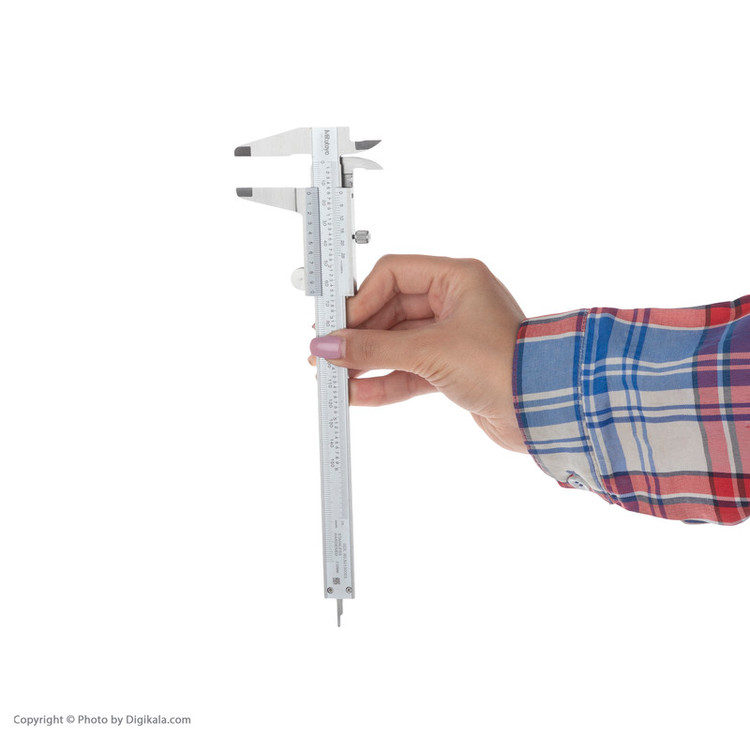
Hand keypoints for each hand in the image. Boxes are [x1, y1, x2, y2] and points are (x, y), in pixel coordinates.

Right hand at [309, 254, 527, 452]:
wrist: (544, 409)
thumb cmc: (504, 365)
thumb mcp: (430, 351)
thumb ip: (374, 348)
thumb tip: (328, 345)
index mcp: (457, 279)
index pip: (392, 275)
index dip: (360, 299)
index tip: (335, 324)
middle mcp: (454, 304)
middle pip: (389, 312)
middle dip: (357, 336)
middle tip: (326, 354)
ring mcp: (452, 338)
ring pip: (397, 345)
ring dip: (366, 362)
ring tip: (334, 379)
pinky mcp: (452, 370)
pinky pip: (408, 372)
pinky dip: (384, 383)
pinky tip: (358, 394)